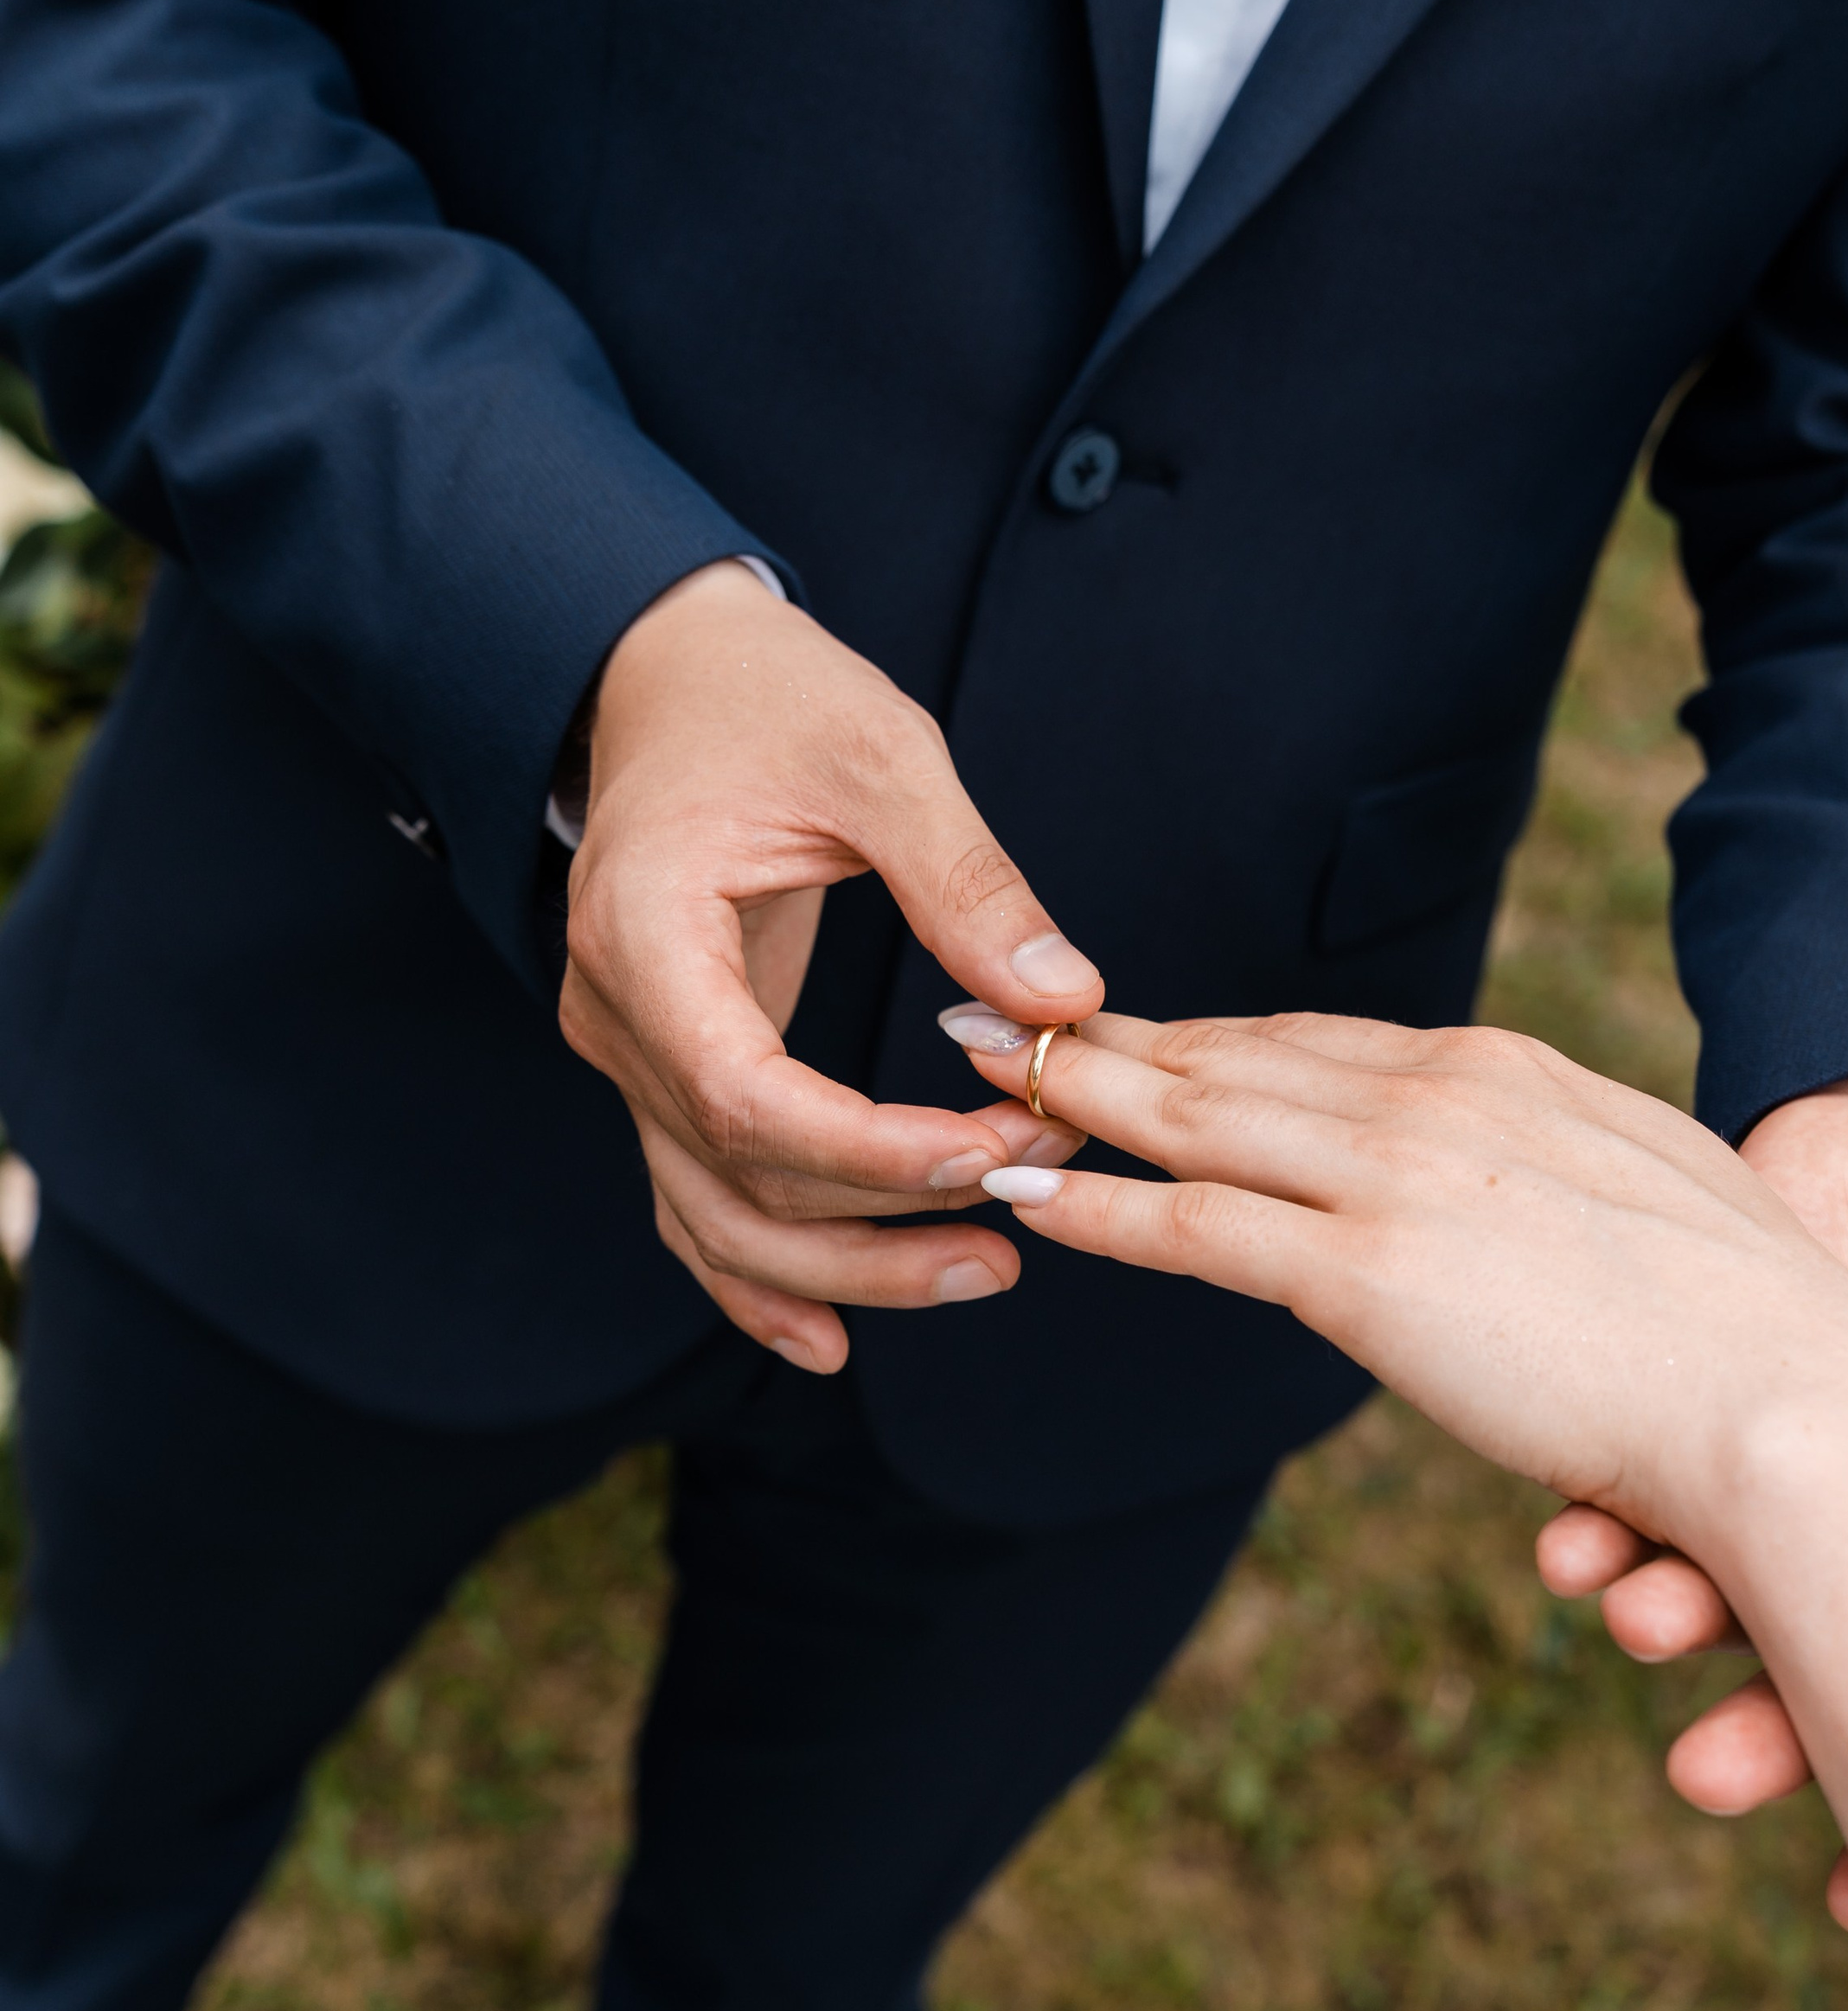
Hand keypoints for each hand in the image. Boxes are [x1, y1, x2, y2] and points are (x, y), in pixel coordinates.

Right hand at [558, 562, 1103, 1372]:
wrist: (666, 673)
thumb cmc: (765, 695)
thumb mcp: (879, 756)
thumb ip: (969, 882)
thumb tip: (1068, 1002)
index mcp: (645, 934)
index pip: (748, 1096)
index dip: (872, 1151)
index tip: (996, 1150)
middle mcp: (615, 1015)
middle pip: (738, 1179)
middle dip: (890, 1214)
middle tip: (1036, 1194)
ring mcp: (628, 1053)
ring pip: (716, 1216)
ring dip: (844, 1270)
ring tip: (983, 1273)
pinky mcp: (667, 1069)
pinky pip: (699, 1201)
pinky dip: (763, 1278)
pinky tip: (837, 1338)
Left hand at [947, 1008, 1847, 1541]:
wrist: (1798, 1404)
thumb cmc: (1753, 1341)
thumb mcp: (1656, 1216)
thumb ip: (1575, 1190)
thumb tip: (1535, 1226)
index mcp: (1512, 1076)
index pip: (1322, 1042)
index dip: (1215, 1034)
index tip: (1139, 1026)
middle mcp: (1442, 1098)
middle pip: (1237, 1056)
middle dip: (1110, 1036)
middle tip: (1001, 1012)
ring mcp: (1399, 1177)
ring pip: (1197, 1119)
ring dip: (1074, 1098)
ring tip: (980, 1077)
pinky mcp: (1369, 1273)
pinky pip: (1197, 1228)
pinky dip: (1100, 1210)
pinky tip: (1028, 1201)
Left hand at [1541, 1068, 1847, 1929]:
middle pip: (1837, 1682)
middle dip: (1770, 1739)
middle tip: (1703, 1772)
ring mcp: (1797, 1484)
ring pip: (1730, 1597)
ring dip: (1678, 1621)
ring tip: (1634, 1615)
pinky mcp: (1701, 1412)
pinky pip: (1646, 1494)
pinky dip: (1608, 1524)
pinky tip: (1574, 1542)